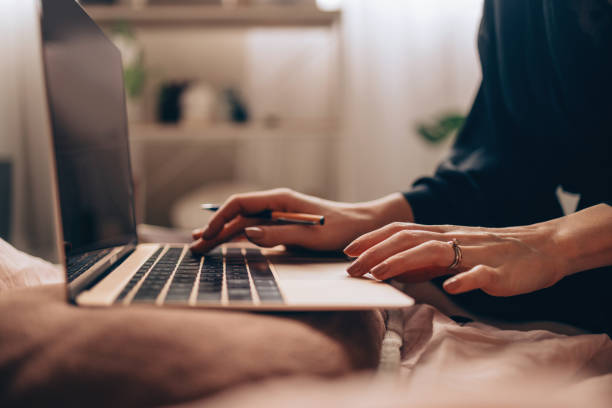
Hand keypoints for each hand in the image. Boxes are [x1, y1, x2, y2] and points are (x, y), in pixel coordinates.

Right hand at [190, 189, 413, 252]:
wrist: (362, 227)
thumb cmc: (340, 228)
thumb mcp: (312, 234)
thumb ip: (280, 233)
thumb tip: (248, 233)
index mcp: (280, 200)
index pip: (240, 203)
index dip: (220, 218)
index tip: (205, 234)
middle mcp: (275, 205)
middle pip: (237, 216)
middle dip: (214, 230)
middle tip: (193, 248)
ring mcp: (277, 217)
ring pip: (242, 224)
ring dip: (221, 236)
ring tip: (199, 248)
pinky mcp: (281, 228)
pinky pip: (253, 232)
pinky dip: (236, 239)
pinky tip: (222, 244)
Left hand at [343, 221, 567, 296]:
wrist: (541, 249)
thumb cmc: (494, 254)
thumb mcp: (454, 255)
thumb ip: (426, 262)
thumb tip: (395, 271)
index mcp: (443, 235)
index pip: (401, 232)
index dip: (373, 240)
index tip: (348, 251)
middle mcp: (454, 239)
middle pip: (409, 239)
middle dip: (376, 253)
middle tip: (351, 268)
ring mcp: (475, 254)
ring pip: (435, 252)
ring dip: (403, 262)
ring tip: (379, 275)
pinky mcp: (497, 271)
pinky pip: (479, 274)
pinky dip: (463, 280)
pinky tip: (449, 288)